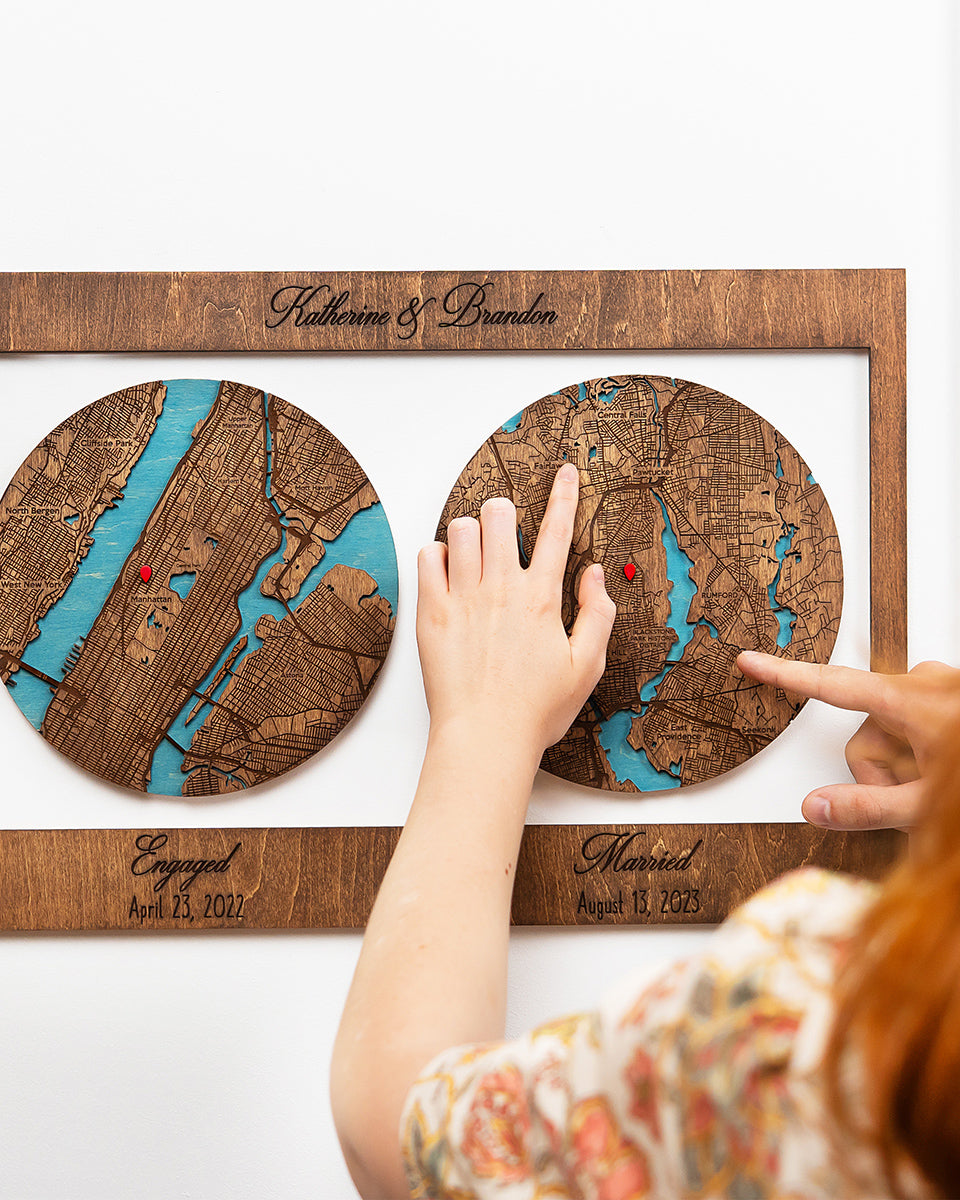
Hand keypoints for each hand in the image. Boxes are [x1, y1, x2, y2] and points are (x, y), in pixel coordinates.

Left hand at [417, 462, 615, 754]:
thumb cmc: (536, 710)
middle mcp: (501, 590)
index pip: (557, 531)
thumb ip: (596, 614)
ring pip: (461, 530)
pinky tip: (448, 573)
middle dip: (506, 511)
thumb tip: (593, 573)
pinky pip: (427, 558)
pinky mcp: (432, 614)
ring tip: (476, 555)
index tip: (566, 472)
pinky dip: (437, 555)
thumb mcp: (587, 667)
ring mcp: (463, 599)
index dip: (565, 494)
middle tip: (507, 531)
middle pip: (500, 515)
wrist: (485, 739)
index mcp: (542, 599)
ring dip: (471, 532)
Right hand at [737, 652, 959, 830]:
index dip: (785, 676)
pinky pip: (915, 722)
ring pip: (892, 730)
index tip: (749, 659)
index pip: (832, 686)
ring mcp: (944, 688)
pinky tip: (945, 776)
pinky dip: (922, 754)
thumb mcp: (928, 806)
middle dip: (881, 773)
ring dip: (906, 768)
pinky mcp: (953, 696)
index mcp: (913, 702)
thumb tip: (813, 807)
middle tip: (912, 805)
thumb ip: (867, 807)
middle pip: (866, 731)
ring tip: (937, 794)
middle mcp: (926, 683)